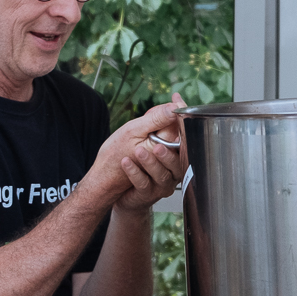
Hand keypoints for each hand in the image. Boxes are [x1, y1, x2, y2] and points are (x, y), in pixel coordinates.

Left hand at [93, 93, 187, 210]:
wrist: (112, 185)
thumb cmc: (130, 155)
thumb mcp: (140, 132)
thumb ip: (158, 119)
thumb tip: (175, 102)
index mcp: (175, 151)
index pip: (184, 140)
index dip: (182, 129)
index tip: (175, 117)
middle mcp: (173, 169)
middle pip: (178, 162)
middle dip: (168, 154)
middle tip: (157, 146)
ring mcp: (161, 183)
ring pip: (161, 174)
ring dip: (150, 163)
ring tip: (138, 152)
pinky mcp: (147, 193)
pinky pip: (143, 184)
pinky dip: (134, 173)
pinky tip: (126, 163)